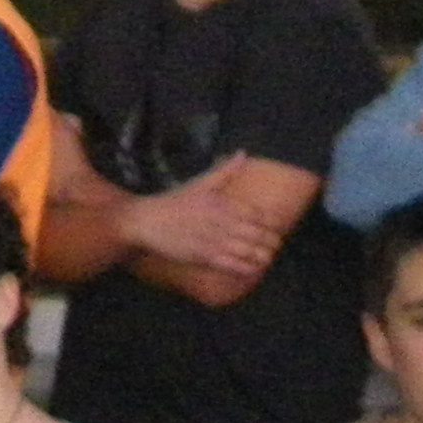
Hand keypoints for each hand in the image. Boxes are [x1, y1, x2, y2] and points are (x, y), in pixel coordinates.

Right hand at [124, 156, 283, 274]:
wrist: (146, 221)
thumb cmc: (174, 202)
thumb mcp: (200, 182)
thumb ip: (225, 170)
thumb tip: (243, 153)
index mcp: (222, 203)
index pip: (256, 214)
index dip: (270, 222)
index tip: (276, 226)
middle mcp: (220, 222)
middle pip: (257, 234)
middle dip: (271, 241)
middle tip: (276, 244)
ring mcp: (213, 241)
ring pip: (248, 251)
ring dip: (262, 256)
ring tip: (268, 258)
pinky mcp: (203, 257)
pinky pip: (231, 265)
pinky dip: (246, 268)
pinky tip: (253, 269)